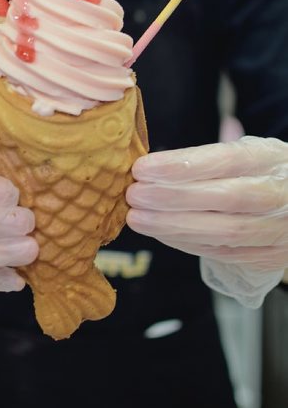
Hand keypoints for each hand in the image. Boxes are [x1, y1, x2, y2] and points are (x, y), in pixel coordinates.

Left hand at [126, 136, 287, 307]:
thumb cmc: (263, 171)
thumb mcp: (247, 151)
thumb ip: (207, 158)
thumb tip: (152, 165)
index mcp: (269, 159)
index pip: (225, 160)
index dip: (181, 166)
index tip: (143, 168)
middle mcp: (278, 194)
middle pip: (225, 199)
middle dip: (172, 198)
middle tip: (134, 195)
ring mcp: (278, 229)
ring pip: (224, 232)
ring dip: (173, 226)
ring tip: (138, 217)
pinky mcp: (269, 257)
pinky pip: (224, 253)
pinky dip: (187, 243)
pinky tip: (160, 233)